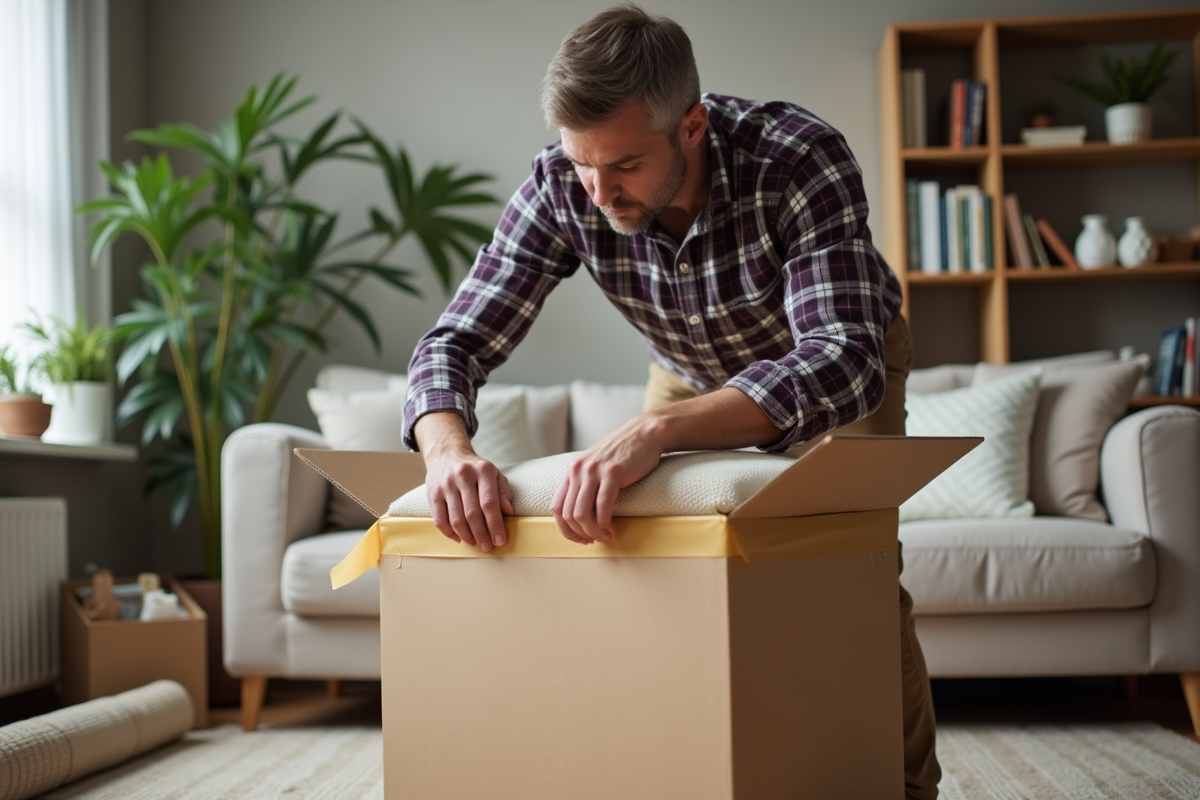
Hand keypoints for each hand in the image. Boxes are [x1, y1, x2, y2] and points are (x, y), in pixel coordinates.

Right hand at [415, 412, 513, 552]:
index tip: (500, 540)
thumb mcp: (494, 474)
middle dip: (482, 534)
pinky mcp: (432, 493)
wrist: (447, 454)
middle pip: (472, 513)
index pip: (489, 502)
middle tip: (487, 547)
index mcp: (483, 470)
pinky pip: (439, 520)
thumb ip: (503, 492)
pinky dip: (449, 533)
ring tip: (475, 543)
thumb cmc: (476, 469)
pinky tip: (459, 538)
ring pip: (456, 519)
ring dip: (467, 536)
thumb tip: (508, 512)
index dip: (495, 524)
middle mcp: (463, 475)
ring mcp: (446, 484)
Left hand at [551, 416, 664, 544]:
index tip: (580, 538)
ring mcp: (594, 470)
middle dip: (580, 534)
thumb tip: (581, 516)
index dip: (565, 529)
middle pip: (567, 514)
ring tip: (604, 536)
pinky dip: (604, 522)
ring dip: (592, 532)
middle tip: (594, 541)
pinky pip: (602, 505)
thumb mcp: (595, 466)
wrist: (644, 434)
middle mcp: (578, 470)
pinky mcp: (613, 472)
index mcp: (572, 471)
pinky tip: (610, 527)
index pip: (556, 508)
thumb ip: (585, 484)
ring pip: (581, 513)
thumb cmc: (623, 454)